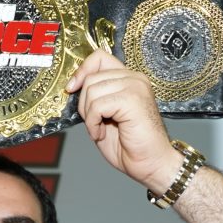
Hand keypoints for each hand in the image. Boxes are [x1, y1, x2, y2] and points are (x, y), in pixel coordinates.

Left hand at [66, 52, 180, 191]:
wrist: (151, 164)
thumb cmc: (130, 146)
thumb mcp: (105, 116)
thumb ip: (95, 97)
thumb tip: (73, 86)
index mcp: (129, 79)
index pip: (99, 57)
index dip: (82, 70)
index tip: (72, 88)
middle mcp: (134, 78)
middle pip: (91, 76)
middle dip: (84, 104)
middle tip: (95, 123)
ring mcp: (135, 86)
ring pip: (92, 90)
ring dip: (89, 116)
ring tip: (101, 130)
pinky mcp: (132, 99)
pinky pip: (97, 105)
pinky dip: (93, 124)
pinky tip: (102, 134)